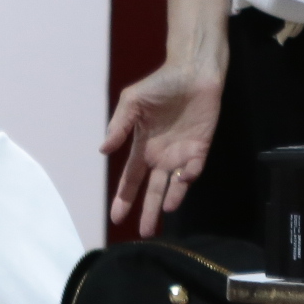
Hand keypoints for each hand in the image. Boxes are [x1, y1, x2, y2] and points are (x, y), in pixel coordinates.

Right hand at [100, 60, 223, 238]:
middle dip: (147, 210)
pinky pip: (194, 169)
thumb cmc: (161, 84)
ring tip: (163, 213)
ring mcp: (182, 154)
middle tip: (143, 232)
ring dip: (169, 200)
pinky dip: (188, 177)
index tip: (116, 218)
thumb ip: (119, 126)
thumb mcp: (132, 102)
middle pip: (153, 189)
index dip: (124, 197)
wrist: (192, 71)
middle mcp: (161, 155)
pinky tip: (182, 180)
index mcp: (143, 146)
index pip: (131, 178)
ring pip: (174, 185)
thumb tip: (103, 150)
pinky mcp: (200, 148)